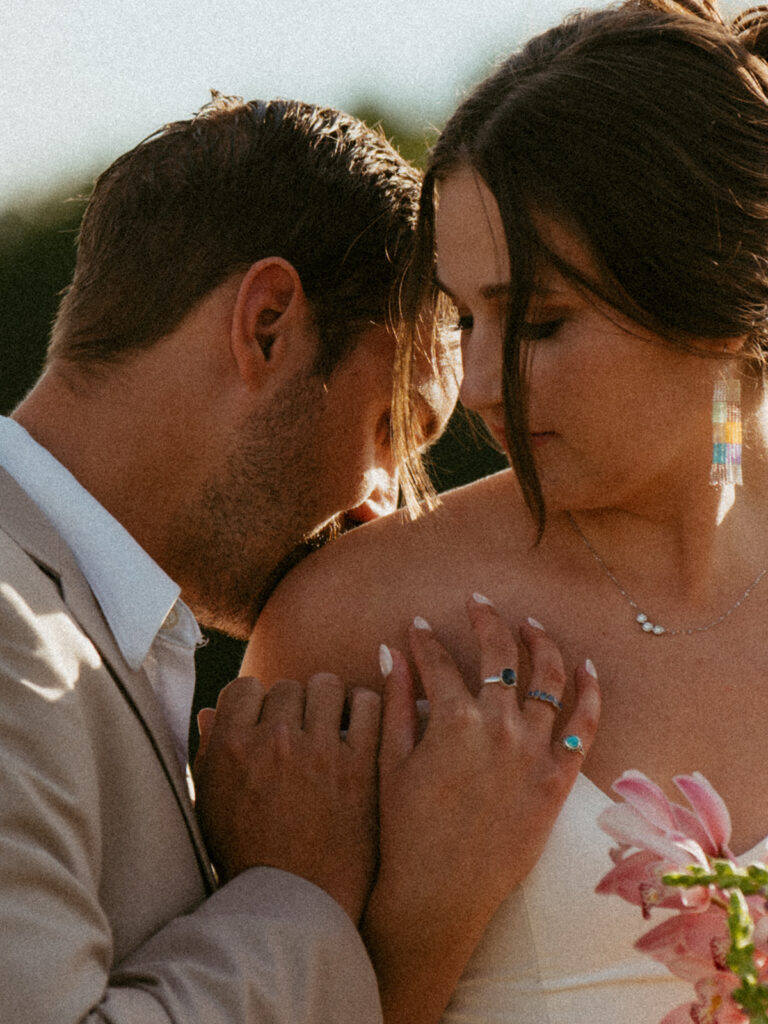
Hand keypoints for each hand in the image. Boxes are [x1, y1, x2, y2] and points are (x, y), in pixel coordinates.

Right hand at [194, 673, 380, 922]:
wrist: (295, 902)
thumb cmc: (247, 856)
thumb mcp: (210, 805)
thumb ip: (210, 752)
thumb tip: (212, 713)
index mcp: (233, 746)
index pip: (245, 686)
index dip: (256, 700)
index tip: (265, 717)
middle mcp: (275, 740)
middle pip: (288, 685)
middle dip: (293, 703)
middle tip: (300, 727)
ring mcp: (320, 751)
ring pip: (328, 685)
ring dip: (329, 700)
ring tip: (331, 722)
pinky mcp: (360, 765)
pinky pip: (368, 706)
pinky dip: (365, 709)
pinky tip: (360, 726)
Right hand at [364, 596, 599, 1023]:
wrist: (439, 892)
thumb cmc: (405, 828)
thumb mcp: (390, 759)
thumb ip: (394, 700)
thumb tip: (391, 650)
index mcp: (452, 721)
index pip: (439, 661)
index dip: (426, 639)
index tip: (419, 625)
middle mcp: (498, 727)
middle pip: (499, 656)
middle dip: (488, 620)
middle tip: (479, 603)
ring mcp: (533, 752)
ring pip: (547, 679)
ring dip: (540, 644)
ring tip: (530, 625)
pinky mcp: (557, 780)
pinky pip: (583, 726)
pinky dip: (589, 692)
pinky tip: (585, 668)